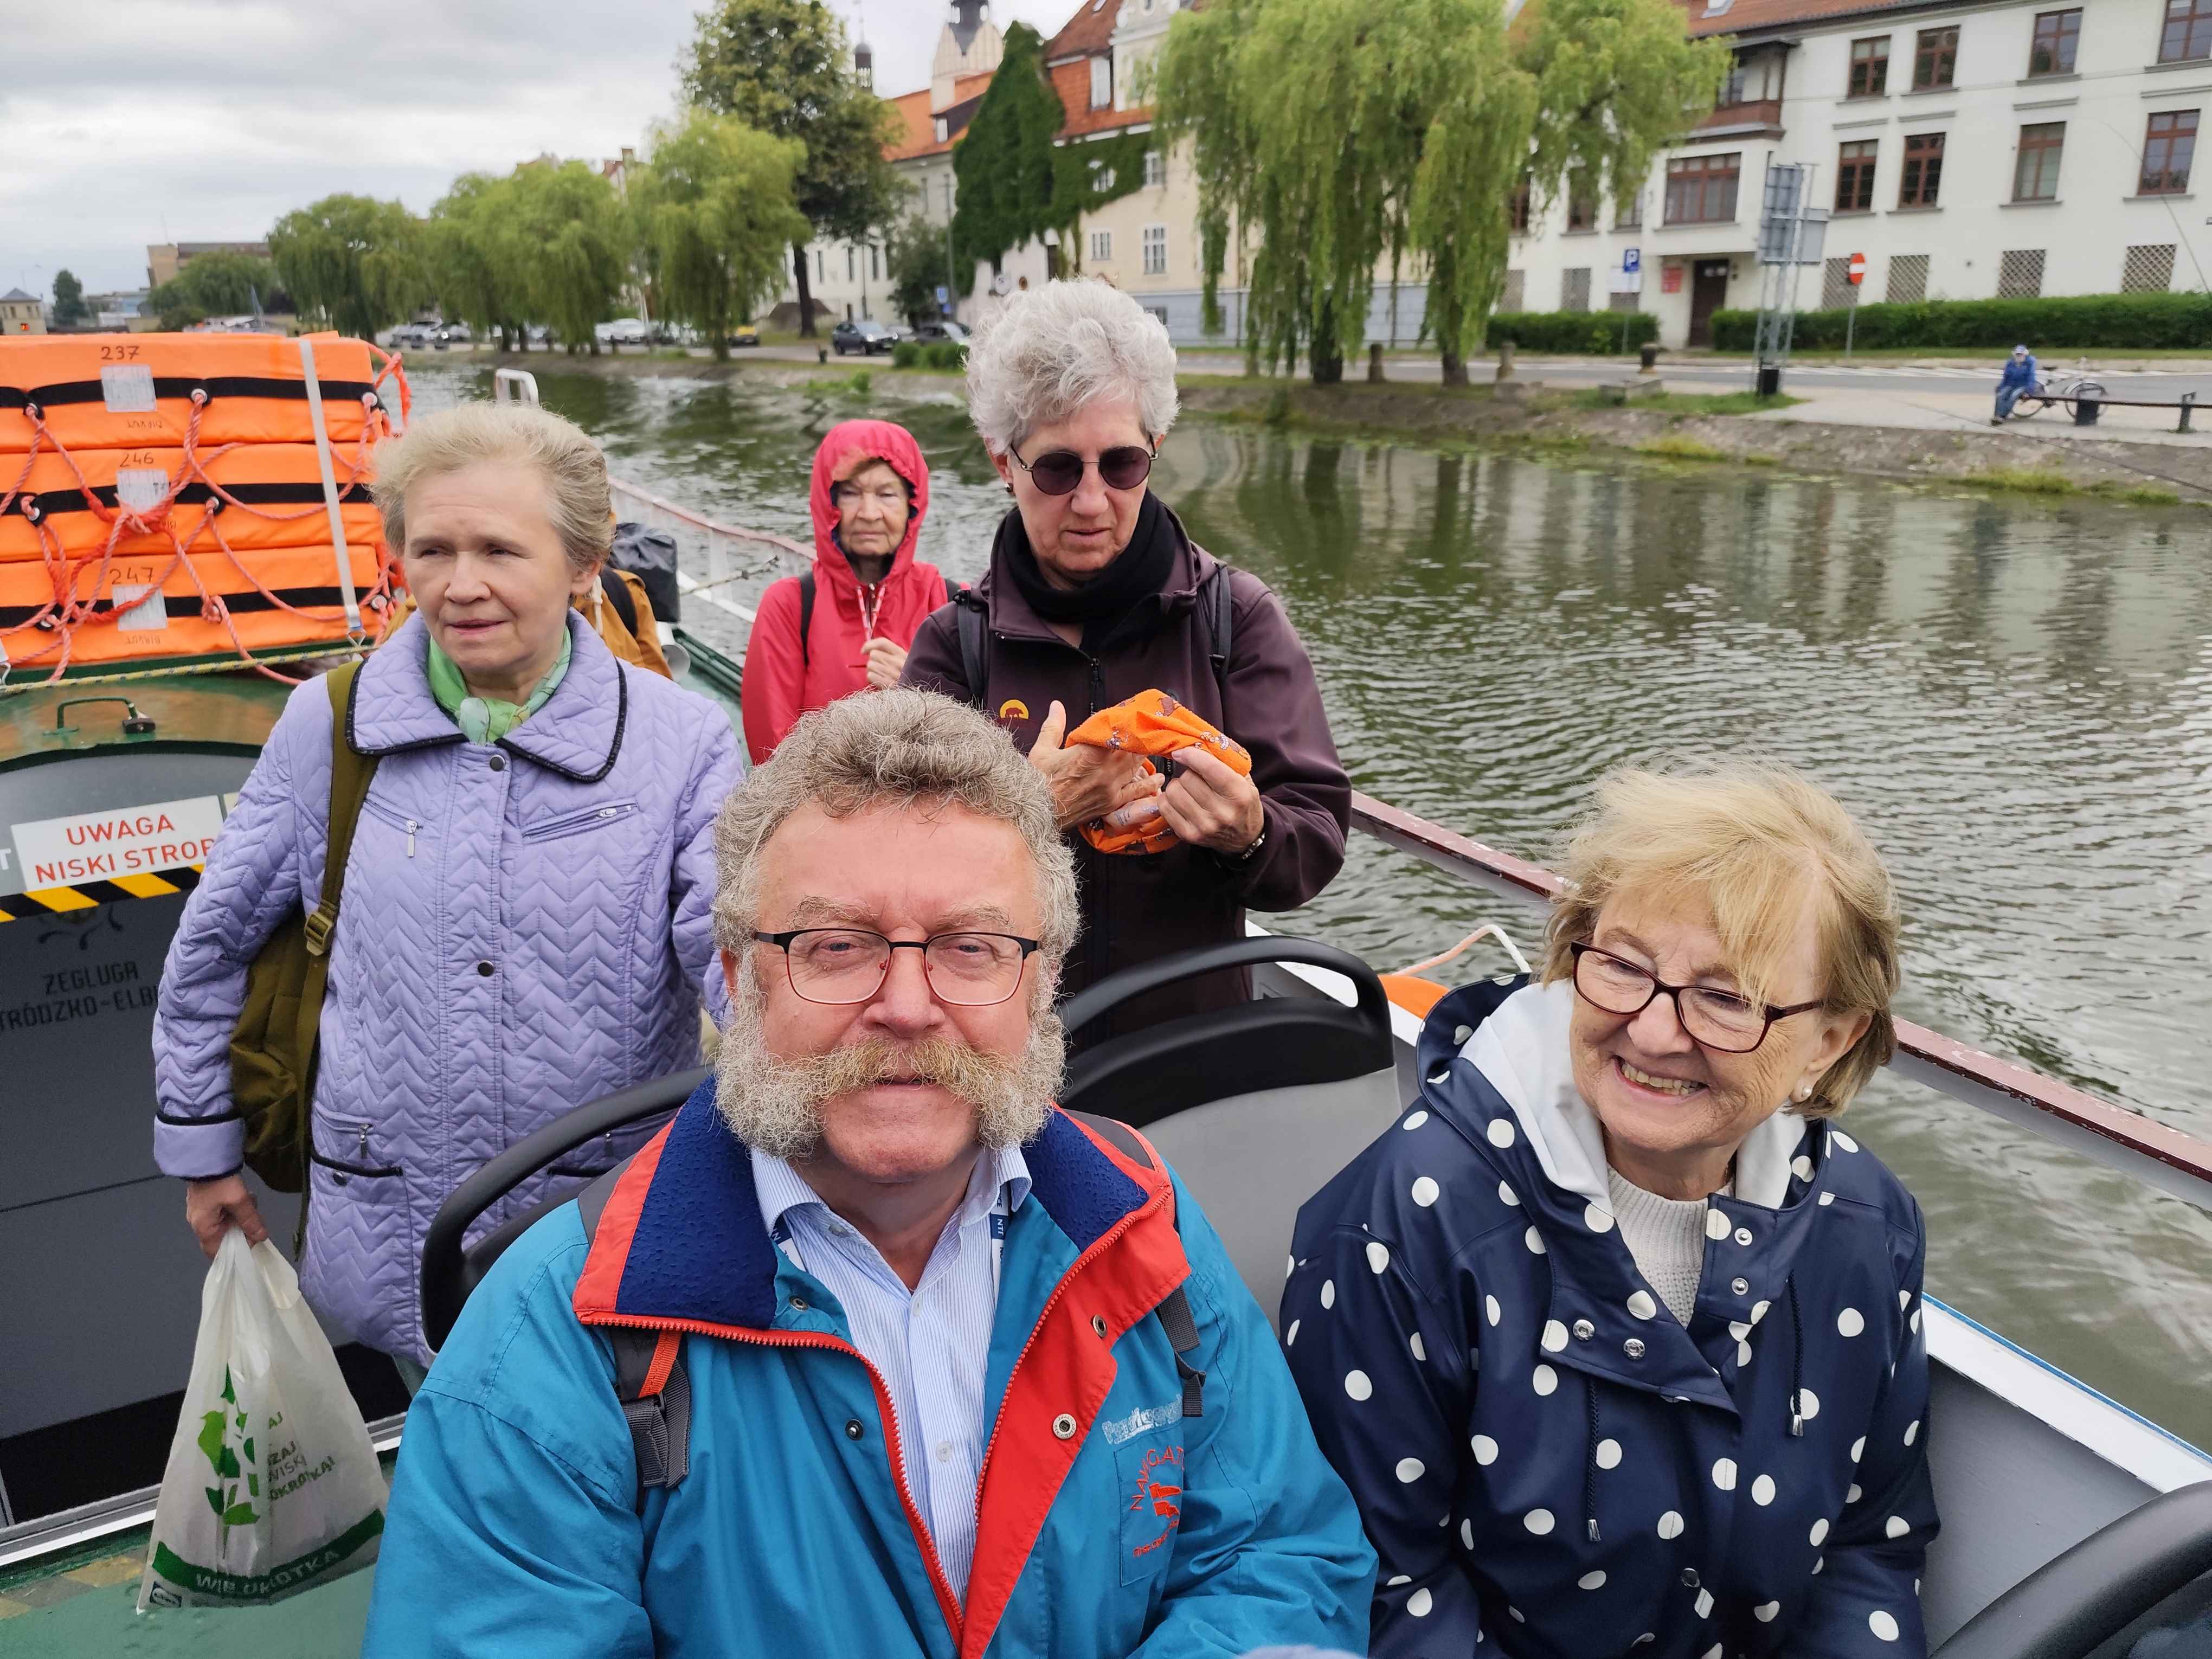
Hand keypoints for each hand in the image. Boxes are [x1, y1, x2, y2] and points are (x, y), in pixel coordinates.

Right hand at [186, 1174, 268, 1258]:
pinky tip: (245, 1196)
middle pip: (223, 1237)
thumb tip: (261, 1237)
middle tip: (255, 1217)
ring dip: (241, 1216)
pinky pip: (223, 1212)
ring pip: (226, 1223)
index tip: (252, 1240)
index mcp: (203, 1228)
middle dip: (242, 1229)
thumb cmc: (220, 1182)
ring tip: (250, 1201)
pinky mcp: (206, 1202)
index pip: (216, 1252)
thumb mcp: (239, 1201)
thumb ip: (250, 1220)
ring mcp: (201, 1212)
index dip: (235, 1251)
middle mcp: (199, 1223)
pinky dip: (236, 1208)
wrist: (205, 1157)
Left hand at [861, 636, 906, 690]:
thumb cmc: (904, 674)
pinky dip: (872, 679)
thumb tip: (867, 650)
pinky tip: (879, 681)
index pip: (882, 643)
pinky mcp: (889, 684)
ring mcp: (894, 673)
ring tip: (880, 675)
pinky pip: (870, 676)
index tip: (863, 652)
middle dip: (873, 661)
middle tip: (879, 668)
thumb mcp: (901, 659)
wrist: (914, 691)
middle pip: (873, 654)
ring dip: (872, 670)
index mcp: (901, 653)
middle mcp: (898, 662)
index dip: (869, 645)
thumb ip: (887, 651)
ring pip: (870, 665)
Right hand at [1027, 701, 1163, 831]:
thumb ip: (1054, 726)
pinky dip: (1149, 784)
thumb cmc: (1037, 782)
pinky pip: (1136, 792)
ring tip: (1154, 744)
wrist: (1037, 814)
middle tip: (1147, 726)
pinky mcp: (1112, 803)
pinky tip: (1159, 778)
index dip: (1124, 722)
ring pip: (1136, 766)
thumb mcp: (1042, 750)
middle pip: (1131, 748)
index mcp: (1090, 753)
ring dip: (1144, 754)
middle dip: (1138, 736)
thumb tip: (1057, 705)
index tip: (1130, 712)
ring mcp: (1111, 787)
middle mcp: (1106, 769)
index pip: (1115, 732)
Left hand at [1158, 745, 1264, 854]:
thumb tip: (1196, 743)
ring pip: (1173, 791)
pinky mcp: (1188, 835)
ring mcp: (1204, 826)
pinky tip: (1180, 800)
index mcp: (1239, 794)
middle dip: (1188, 773)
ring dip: (1177, 786)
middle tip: (1195, 777)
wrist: (1244, 838)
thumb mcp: (1244, 780)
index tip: (1183, 751)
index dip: (1192, 755)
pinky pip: (1164, 807)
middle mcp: (1222, 812)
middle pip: (1187, 778)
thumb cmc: (1243, 804)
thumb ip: (1224, 761)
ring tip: (1188, 790)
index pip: (1209, 767)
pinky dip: (1168, 799)